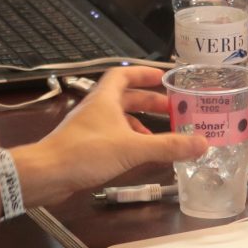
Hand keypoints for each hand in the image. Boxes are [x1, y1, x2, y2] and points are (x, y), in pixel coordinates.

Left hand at [22, 66, 208, 205]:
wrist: (47, 174)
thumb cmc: (85, 152)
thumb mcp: (132, 148)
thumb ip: (168, 145)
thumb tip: (201, 143)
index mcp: (105, 98)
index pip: (124, 74)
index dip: (144, 73)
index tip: (163, 78)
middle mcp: (96, 109)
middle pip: (125, 97)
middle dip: (149, 101)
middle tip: (172, 109)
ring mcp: (89, 127)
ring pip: (119, 118)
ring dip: (140, 123)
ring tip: (161, 134)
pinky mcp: (85, 145)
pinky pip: (113, 136)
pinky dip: (129, 140)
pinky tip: (139, 154)